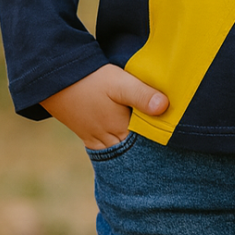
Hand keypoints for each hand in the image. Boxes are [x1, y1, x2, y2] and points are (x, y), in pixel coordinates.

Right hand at [42, 64, 168, 149]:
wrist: (55, 80)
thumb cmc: (91, 80)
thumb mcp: (120, 83)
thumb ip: (142, 95)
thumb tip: (165, 107)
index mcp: (120, 132)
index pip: (147, 147)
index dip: (162, 145)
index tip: (179, 144)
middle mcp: (109, 142)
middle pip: (135, 153)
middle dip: (150, 152)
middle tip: (172, 153)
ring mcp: (97, 140)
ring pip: (122, 152)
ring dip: (135, 150)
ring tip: (155, 151)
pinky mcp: (88, 135)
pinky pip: (109, 148)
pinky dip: (121, 147)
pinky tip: (129, 142)